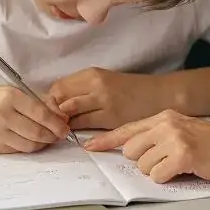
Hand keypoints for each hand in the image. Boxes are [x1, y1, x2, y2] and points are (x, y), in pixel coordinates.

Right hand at [0, 85, 70, 153]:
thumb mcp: (5, 91)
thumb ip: (31, 101)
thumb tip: (58, 112)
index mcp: (10, 96)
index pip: (41, 113)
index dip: (56, 122)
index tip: (65, 126)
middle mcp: (4, 115)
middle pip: (38, 132)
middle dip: (53, 136)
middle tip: (59, 135)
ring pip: (30, 144)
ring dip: (42, 144)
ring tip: (46, 139)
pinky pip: (17, 150)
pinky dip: (27, 147)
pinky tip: (30, 142)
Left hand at [47, 68, 169, 129]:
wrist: (159, 95)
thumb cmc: (131, 90)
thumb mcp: (105, 82)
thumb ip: (83, 90)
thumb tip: (59, 104)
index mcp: (92, 74)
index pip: (58, 86)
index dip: (50, 101)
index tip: (50, 112)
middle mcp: (95, 84)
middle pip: (59, 98)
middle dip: (51, 113)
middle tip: (51, 125)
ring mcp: (103, 100)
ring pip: (68, 112)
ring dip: (61, 123)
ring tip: (61, 131)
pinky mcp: (110, 117)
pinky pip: (84, 125)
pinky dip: (76, 131)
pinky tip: (76, 135)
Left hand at [84, 110, 209, 183]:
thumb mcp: (186, 131)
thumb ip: (161, 136)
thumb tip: (136, 153)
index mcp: (165, 116)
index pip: (127, 129)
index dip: (106, 140)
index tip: (90, 147)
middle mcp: (166, 123)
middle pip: (131, 150)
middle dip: (145, 163)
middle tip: (168, 163)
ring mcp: (174, 138)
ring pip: (143, 166)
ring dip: (159, 172)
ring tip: (182, 166)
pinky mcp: (183, 154)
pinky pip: (158, 175)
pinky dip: (169, 178)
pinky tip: (187, 171)